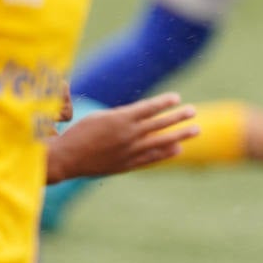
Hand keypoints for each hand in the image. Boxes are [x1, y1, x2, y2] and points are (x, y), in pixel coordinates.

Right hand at [46, 93, 198, 183]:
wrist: (67, 159)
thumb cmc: (80, 133)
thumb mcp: (101, 117)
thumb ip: (123, 116)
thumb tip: (142, 116)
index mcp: (120, 119)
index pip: (148, 108)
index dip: (164, 102)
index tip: (177, 98)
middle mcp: (128, 134)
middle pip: (159, 123)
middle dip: (178, 117)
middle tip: (193, 111)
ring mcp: (129, 151)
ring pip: (160, 141)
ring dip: (180, 135)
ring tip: (196, 130)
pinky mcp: (127, 165)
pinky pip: (151, 158)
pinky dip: (165, 153)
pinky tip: (178, 149)